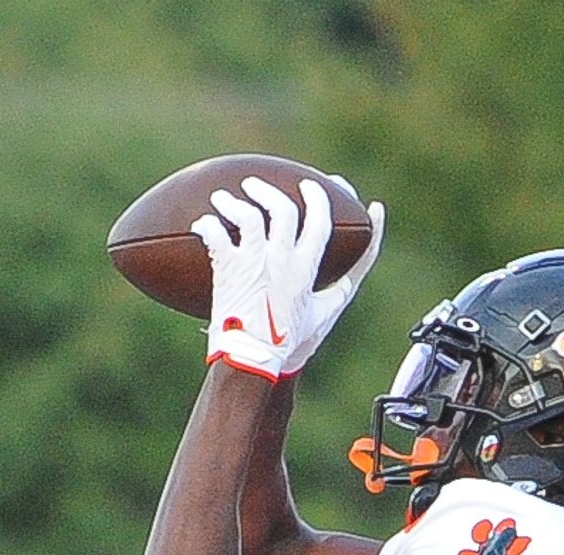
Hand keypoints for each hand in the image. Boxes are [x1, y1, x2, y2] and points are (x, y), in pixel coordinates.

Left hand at [193, 175, 368, 379]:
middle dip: (269, 191)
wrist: (254, 361)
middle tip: (256, 186)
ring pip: (247, 215)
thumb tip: (360, 266)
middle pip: (282, 209)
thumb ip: (345, 285)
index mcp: (307, 269)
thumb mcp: (327, 312)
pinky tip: (202, 224)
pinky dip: (206, 225)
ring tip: (222, 198)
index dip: (320, 197)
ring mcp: (254, 263)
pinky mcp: (228, 271)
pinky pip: (214, 236)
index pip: (320, 220)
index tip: (316, 184)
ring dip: (232, 202)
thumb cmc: (291, 343)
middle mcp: (282, 260)